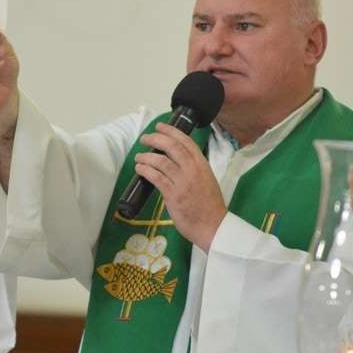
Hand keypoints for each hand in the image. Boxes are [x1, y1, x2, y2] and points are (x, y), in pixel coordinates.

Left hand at [134, 123, 226, 249]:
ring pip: (160, 161)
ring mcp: (182, 182)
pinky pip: (156, 177)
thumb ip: (194, 169)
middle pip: (171, 146)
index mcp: (202, 164)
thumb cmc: (209, 206)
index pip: (186, 141)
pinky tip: (140, 169)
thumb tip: (177, 162)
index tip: (160, 127)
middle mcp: (192, 169)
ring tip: (139, 157)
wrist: (213, 226)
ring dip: (146, 156)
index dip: (171, 131)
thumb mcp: (207, 180)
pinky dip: (145, 170)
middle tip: (145, 138)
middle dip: (155, 139)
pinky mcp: (173, 194)